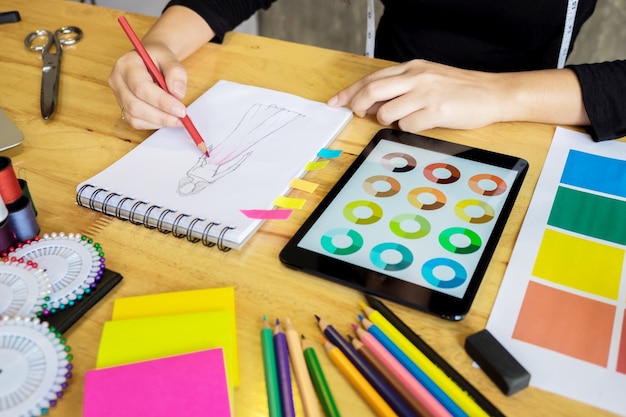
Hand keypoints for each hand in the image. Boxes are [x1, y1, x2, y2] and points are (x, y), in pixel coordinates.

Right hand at [108, 43, 186, 129]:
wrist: (150, 60)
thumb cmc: (158, 58)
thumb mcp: (169, 58)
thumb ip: (176, 72)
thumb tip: (178, 93)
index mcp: (126, 64)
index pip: (141, 87)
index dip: (162, 102)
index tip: (181, 110)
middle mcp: (117, 81)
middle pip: (135, 105)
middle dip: (161, 116)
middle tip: (182, 119)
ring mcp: (118, 96)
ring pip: (135, 117)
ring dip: (159, 121)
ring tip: (177, 118)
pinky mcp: (123, 107)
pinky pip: (136, 122)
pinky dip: (154, 124)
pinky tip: (166, 118)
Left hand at [327, 59, 505, 132]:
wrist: (493, 94)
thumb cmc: (460, 90)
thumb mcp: (427, 80)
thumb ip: (401, 88)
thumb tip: (373, 104)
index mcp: (412, 68)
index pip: (371, 79)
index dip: (350, 92)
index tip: (336, 102)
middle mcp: (416, 77)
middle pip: (372, 91)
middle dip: (359, 105)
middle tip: (359, 114)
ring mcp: (425, 94)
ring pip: (386, 112)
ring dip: (388, 121)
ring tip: (405, 118)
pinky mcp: (435, 111)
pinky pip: (406, 125)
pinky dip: (408, 128)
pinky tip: (422, 123)